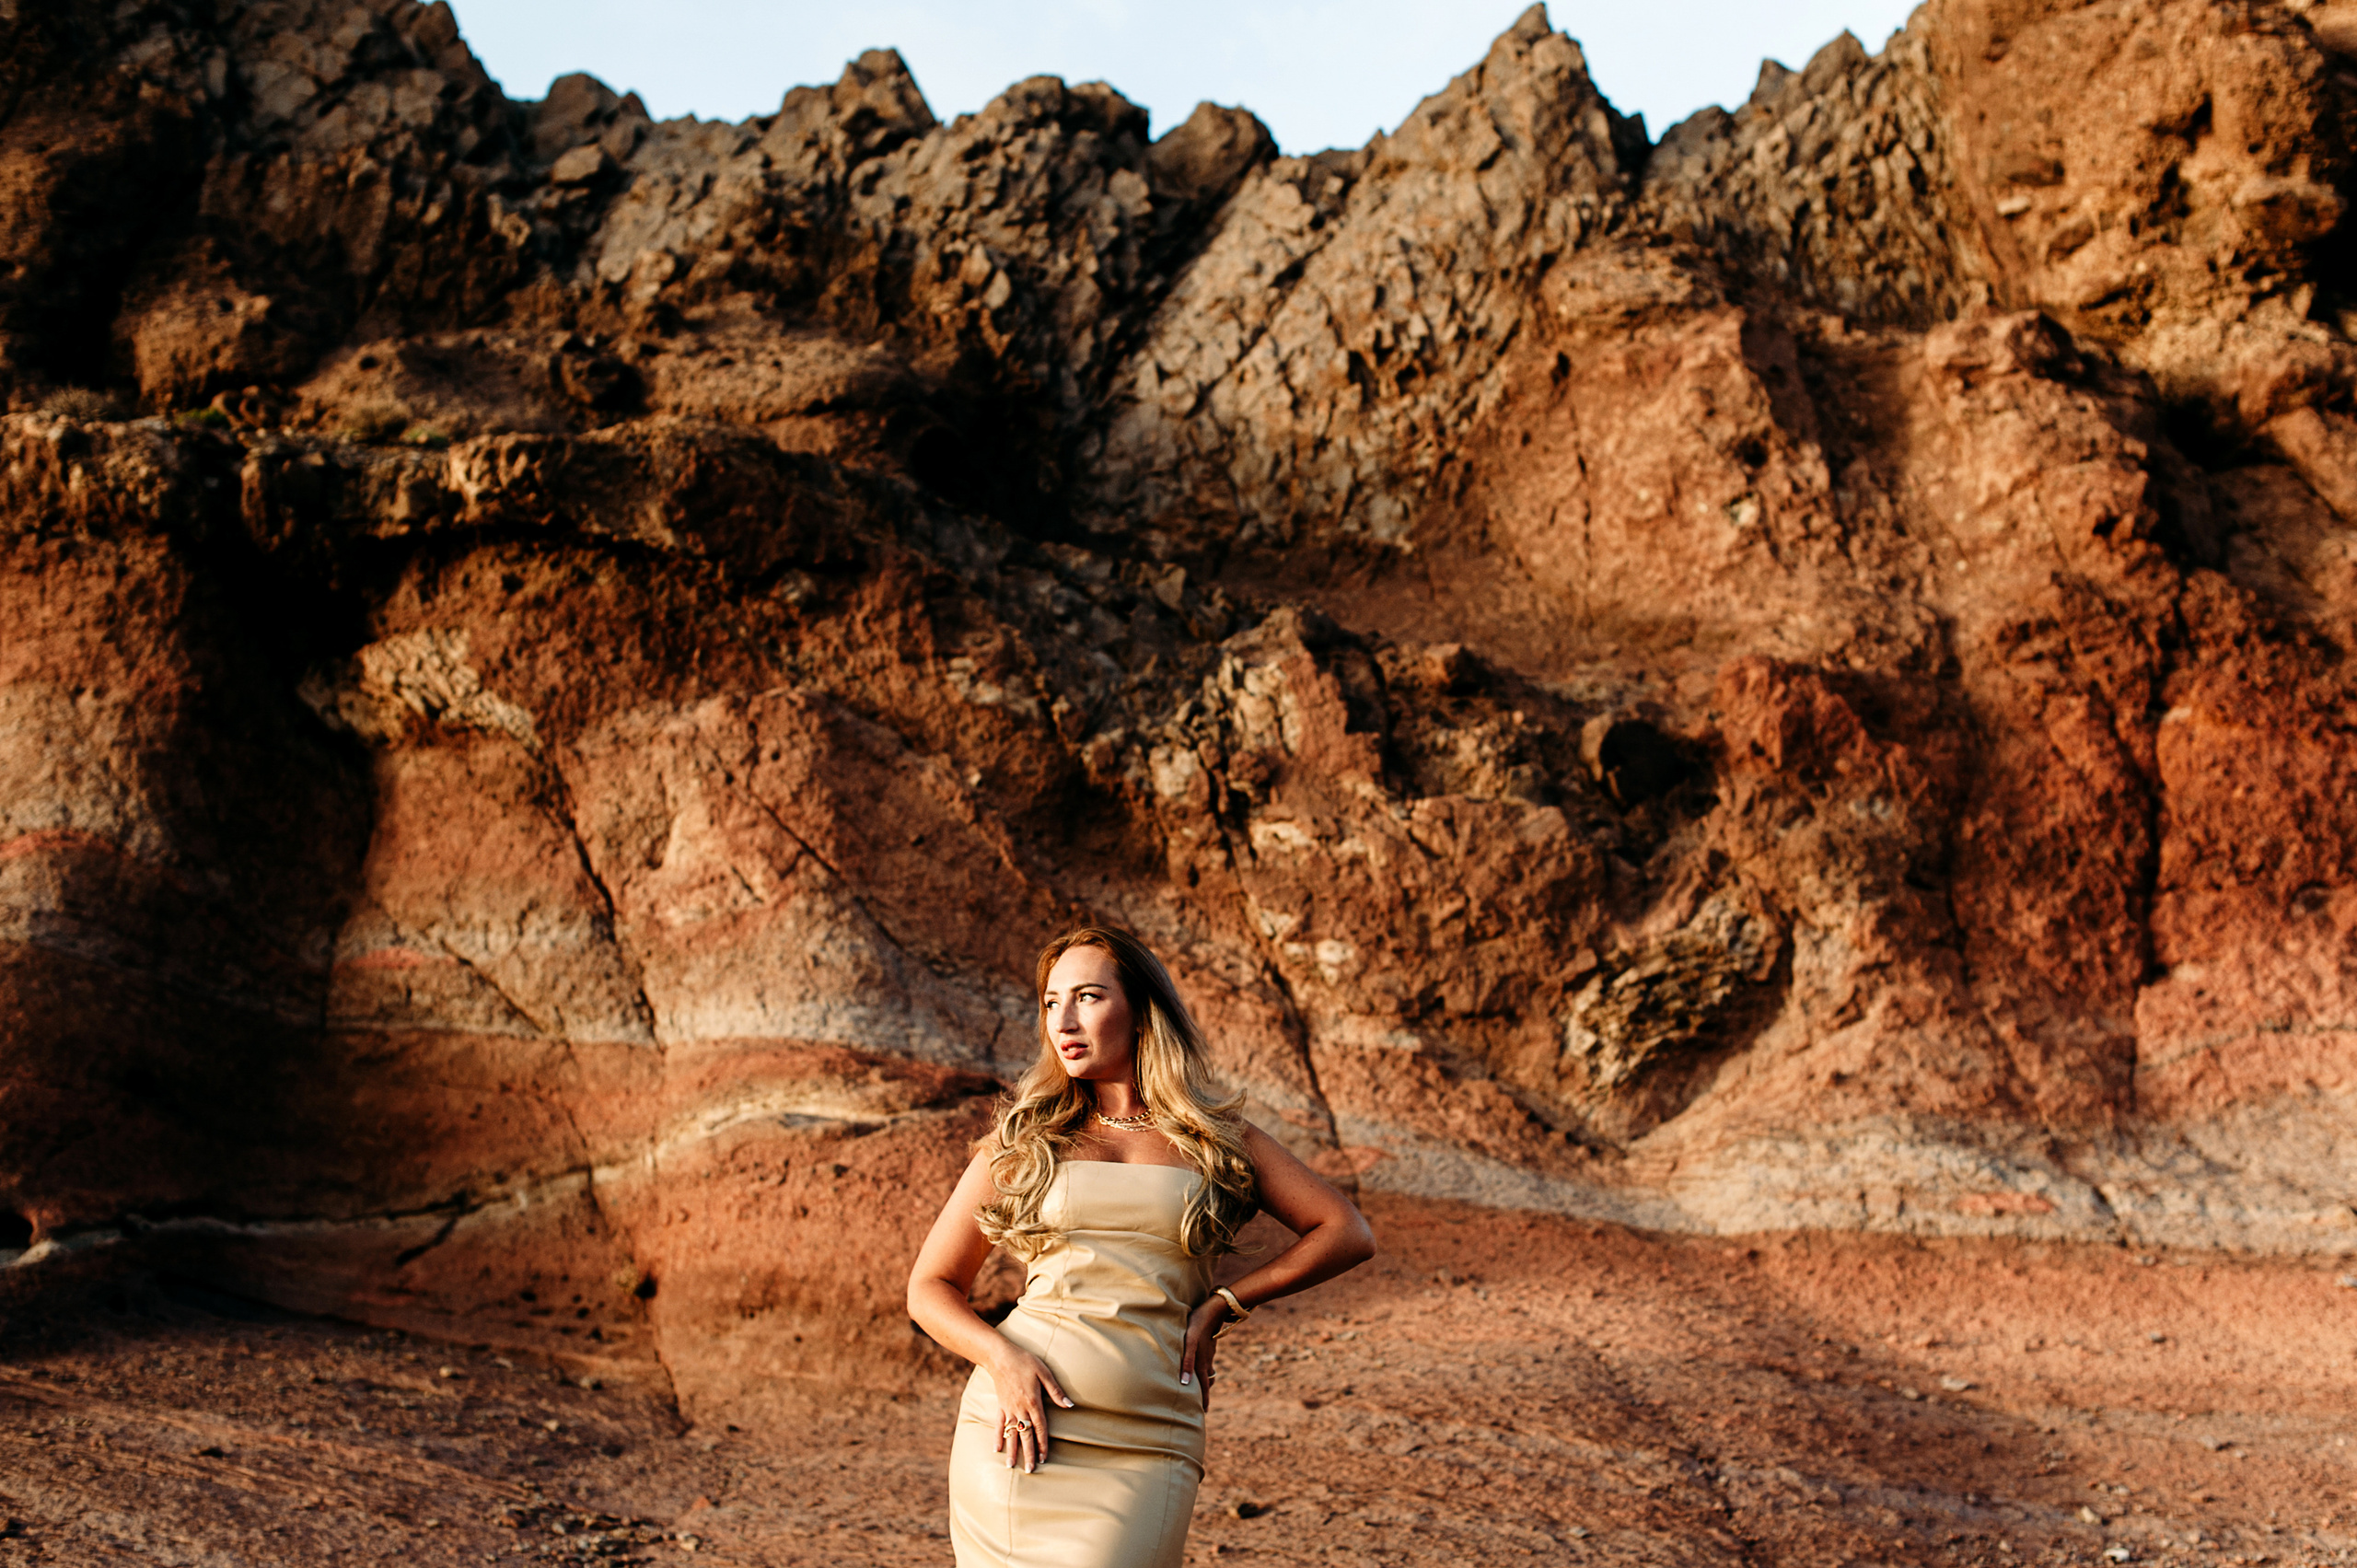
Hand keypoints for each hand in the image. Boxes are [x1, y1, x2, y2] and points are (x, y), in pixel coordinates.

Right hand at [984, 1346, 1071, 1472]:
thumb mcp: (1045, 1373)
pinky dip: (998, 1437)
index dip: (1042, 1444)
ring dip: (1012, 1450)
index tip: (1043, 1458)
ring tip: (1011, 1466)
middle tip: (1030, 1470)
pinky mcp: (1000, 1406)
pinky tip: (996, 1449)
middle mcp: (1020, 1409)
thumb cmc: (1025, 1362)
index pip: (1040, 1428)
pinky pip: (999, 1425)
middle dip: (1028, 1454)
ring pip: (1011, 1434)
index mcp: (1033, 1402)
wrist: (1001, 1356)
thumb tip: (1069, 1405)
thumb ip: (1056, 1391)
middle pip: (1026, 1435)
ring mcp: (1008, 1409)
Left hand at [1179, 1296, 1232, 1410]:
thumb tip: (1185, 1383)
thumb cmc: (1197, 1325)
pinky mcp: (1209, 1346)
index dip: (1203, 1400)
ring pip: (1207, 1372)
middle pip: (1206, 1382)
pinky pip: (1207, 1362)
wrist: (1214, 1310)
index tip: (1204, 1412)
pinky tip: (1199, 1367)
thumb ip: (1186, 1362)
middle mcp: (1206, 1361)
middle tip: (1203, 1405)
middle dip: (1204, 1394)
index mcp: (1201, 1364)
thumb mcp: (1190, 1342)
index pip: (1203, 1387)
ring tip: (1200, 1389)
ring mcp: (1209, 1354)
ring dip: (1205, 1382)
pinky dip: (1204, 1370)